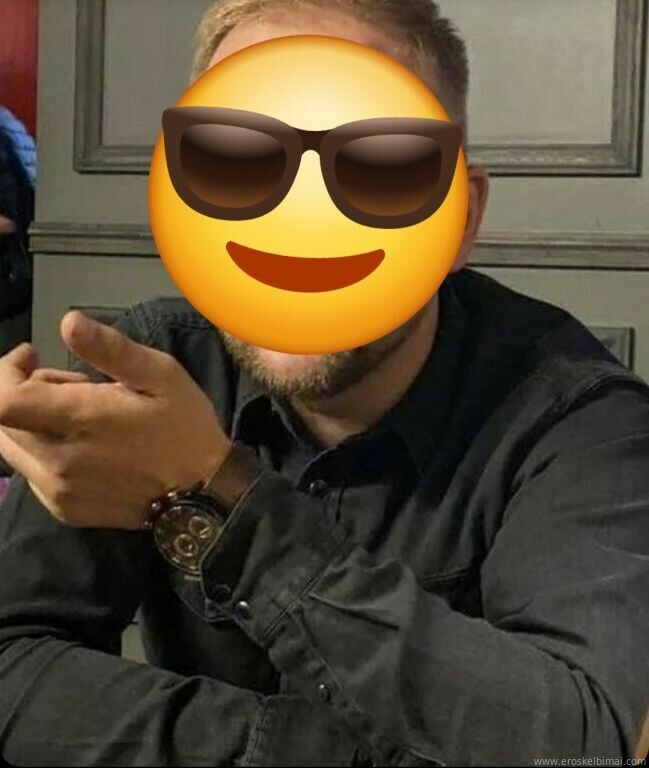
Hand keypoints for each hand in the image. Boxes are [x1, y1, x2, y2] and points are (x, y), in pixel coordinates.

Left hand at [0, 312, 231, 528]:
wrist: (205, 493)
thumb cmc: (185, 427)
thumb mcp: (161, 375)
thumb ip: (111, 349)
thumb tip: (68, 322)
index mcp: (80, 422)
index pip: (3, 400)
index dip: (4, 372)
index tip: (30, 355)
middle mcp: (58, 462)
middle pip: (3, 421)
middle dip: (24, 392)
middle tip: (74, 385)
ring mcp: (58, 493)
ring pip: (12, 449)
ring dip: (32, 424)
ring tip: (79, 418)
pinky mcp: (65, 512)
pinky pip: (31, 474)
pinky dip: (43, 451)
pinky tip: (83, 447)